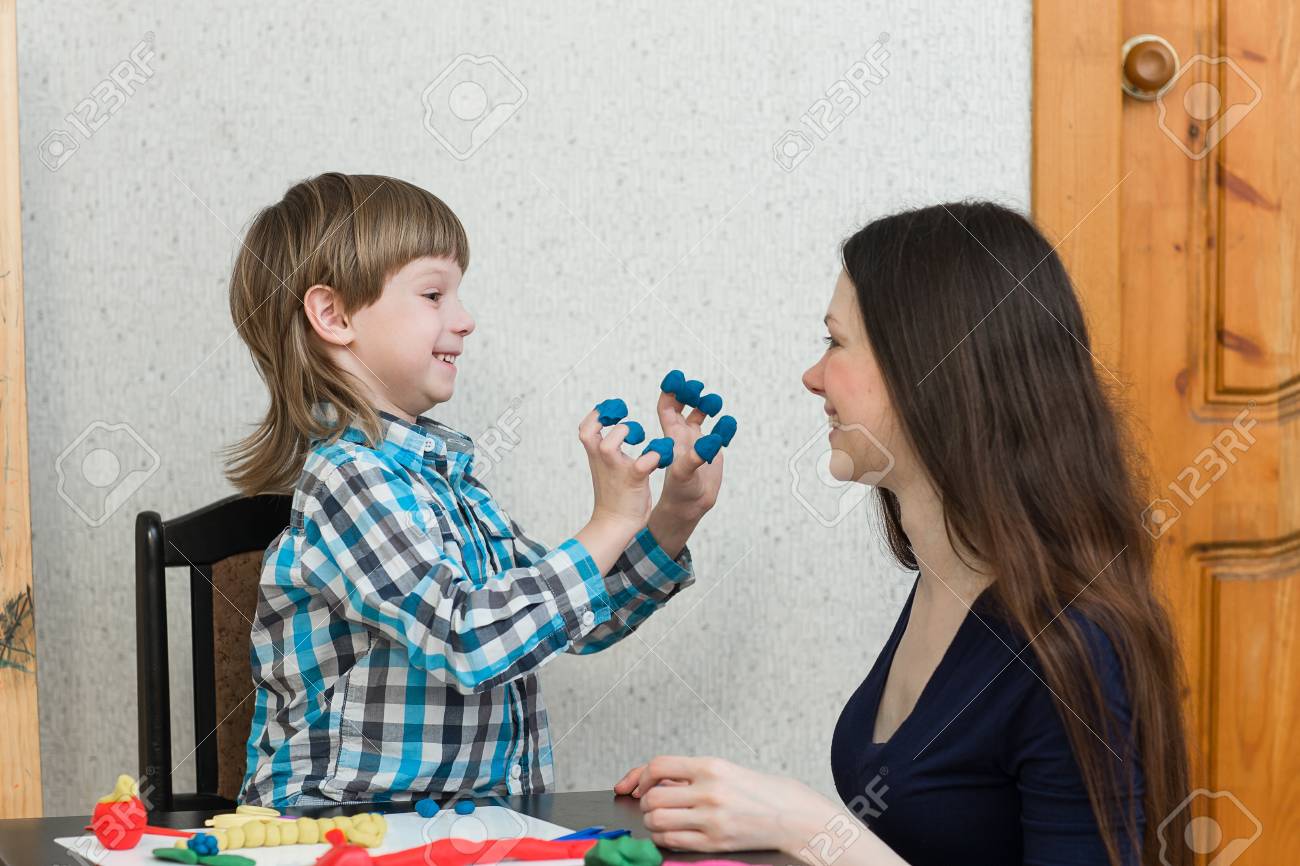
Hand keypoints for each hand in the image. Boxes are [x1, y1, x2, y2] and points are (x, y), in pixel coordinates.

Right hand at [578, 408, 659, 533]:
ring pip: (609, 444)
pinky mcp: (634, 480)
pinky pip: (643, 462)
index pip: (585, 428)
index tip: (614, 412)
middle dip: (606, 419)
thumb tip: (619, 437)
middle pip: (587, 432)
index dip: (597, 415)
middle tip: (625, 421)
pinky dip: (656, 454)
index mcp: (596, 456)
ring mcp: (616, 470)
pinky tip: (662, 455)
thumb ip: (611, 452)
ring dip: (627, 433)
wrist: (614, 524)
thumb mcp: (607, 468)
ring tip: (640, 438)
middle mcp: (602, 460)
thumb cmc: (614, 495)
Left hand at [612, 756, 830, 854]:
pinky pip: (671, 841)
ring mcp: (711, 819)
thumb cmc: (757, 791)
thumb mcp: (723, 770)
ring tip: (662, 819)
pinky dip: (663, 837)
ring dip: (652, 821)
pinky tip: (672, 832)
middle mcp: (709, 791)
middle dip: (645, 802)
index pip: (658, 766)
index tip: (639, 784)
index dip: (640, 776)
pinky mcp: (714, 842)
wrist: (791, 815)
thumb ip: (688, 774)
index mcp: (711, 767)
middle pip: (653, 797)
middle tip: (652, 804)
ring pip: (657, 821)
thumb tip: (648, 779)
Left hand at [654, 389, 724, 520]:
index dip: (670, 391)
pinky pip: (718, 432)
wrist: (689, 506)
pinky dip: (723, 426)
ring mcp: (696, 442)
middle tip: (698, 388)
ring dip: (706, 405)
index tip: (679, 378)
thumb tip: (711, 441)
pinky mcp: (710, 451)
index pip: (667, 407)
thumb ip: (697, 457)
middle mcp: (682, 435)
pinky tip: (728, 423)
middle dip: (688, 393)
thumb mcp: (685, 473)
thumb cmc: (680, 491)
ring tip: (715, 403)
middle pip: (682, 405)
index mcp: (672, 436)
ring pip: (699, 415)